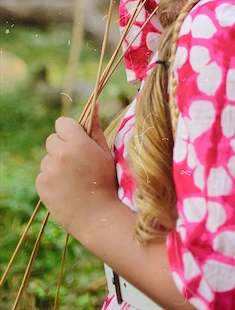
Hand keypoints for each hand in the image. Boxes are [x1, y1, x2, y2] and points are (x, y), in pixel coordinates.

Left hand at [36, 109, 117, 239]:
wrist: (98, 216)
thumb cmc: (106, 182)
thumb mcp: (105, 152)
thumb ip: (95, 128)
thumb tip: (95, 105)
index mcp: (78, 143)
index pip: (62, 123)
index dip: (70, 130)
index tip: (77, 140)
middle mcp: (61, 154)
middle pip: (52, 139)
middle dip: (62, 146)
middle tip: (76, 161)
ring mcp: (49, 171)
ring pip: (47, 158)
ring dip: (57, 163)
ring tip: (73, 178)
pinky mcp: (41, 185)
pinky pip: (43, 174)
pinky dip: (51, 178)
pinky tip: (66, 188)